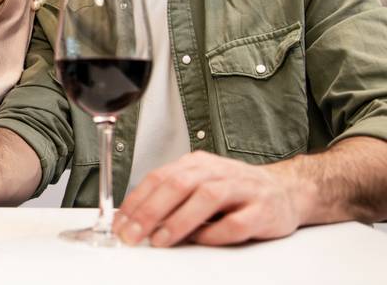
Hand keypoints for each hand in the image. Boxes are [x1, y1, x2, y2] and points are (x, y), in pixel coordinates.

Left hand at [113, 151, 302, 246]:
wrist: (285, 191)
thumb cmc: (234, 191)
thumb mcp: (199, 185)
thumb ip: (170, 198)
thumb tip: (133, 220)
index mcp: (197, 164)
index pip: (159, 177)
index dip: (136, 200)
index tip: (120, 223)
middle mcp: (218, 171)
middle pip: (179, 184)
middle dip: (150, 211)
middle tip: (133, 234)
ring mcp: (242, 189)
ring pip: (206, 197)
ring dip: (179, 220)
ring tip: (160, 240)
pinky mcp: (262, 210)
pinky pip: (236, 222)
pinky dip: (216, 233)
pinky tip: (201, 241)